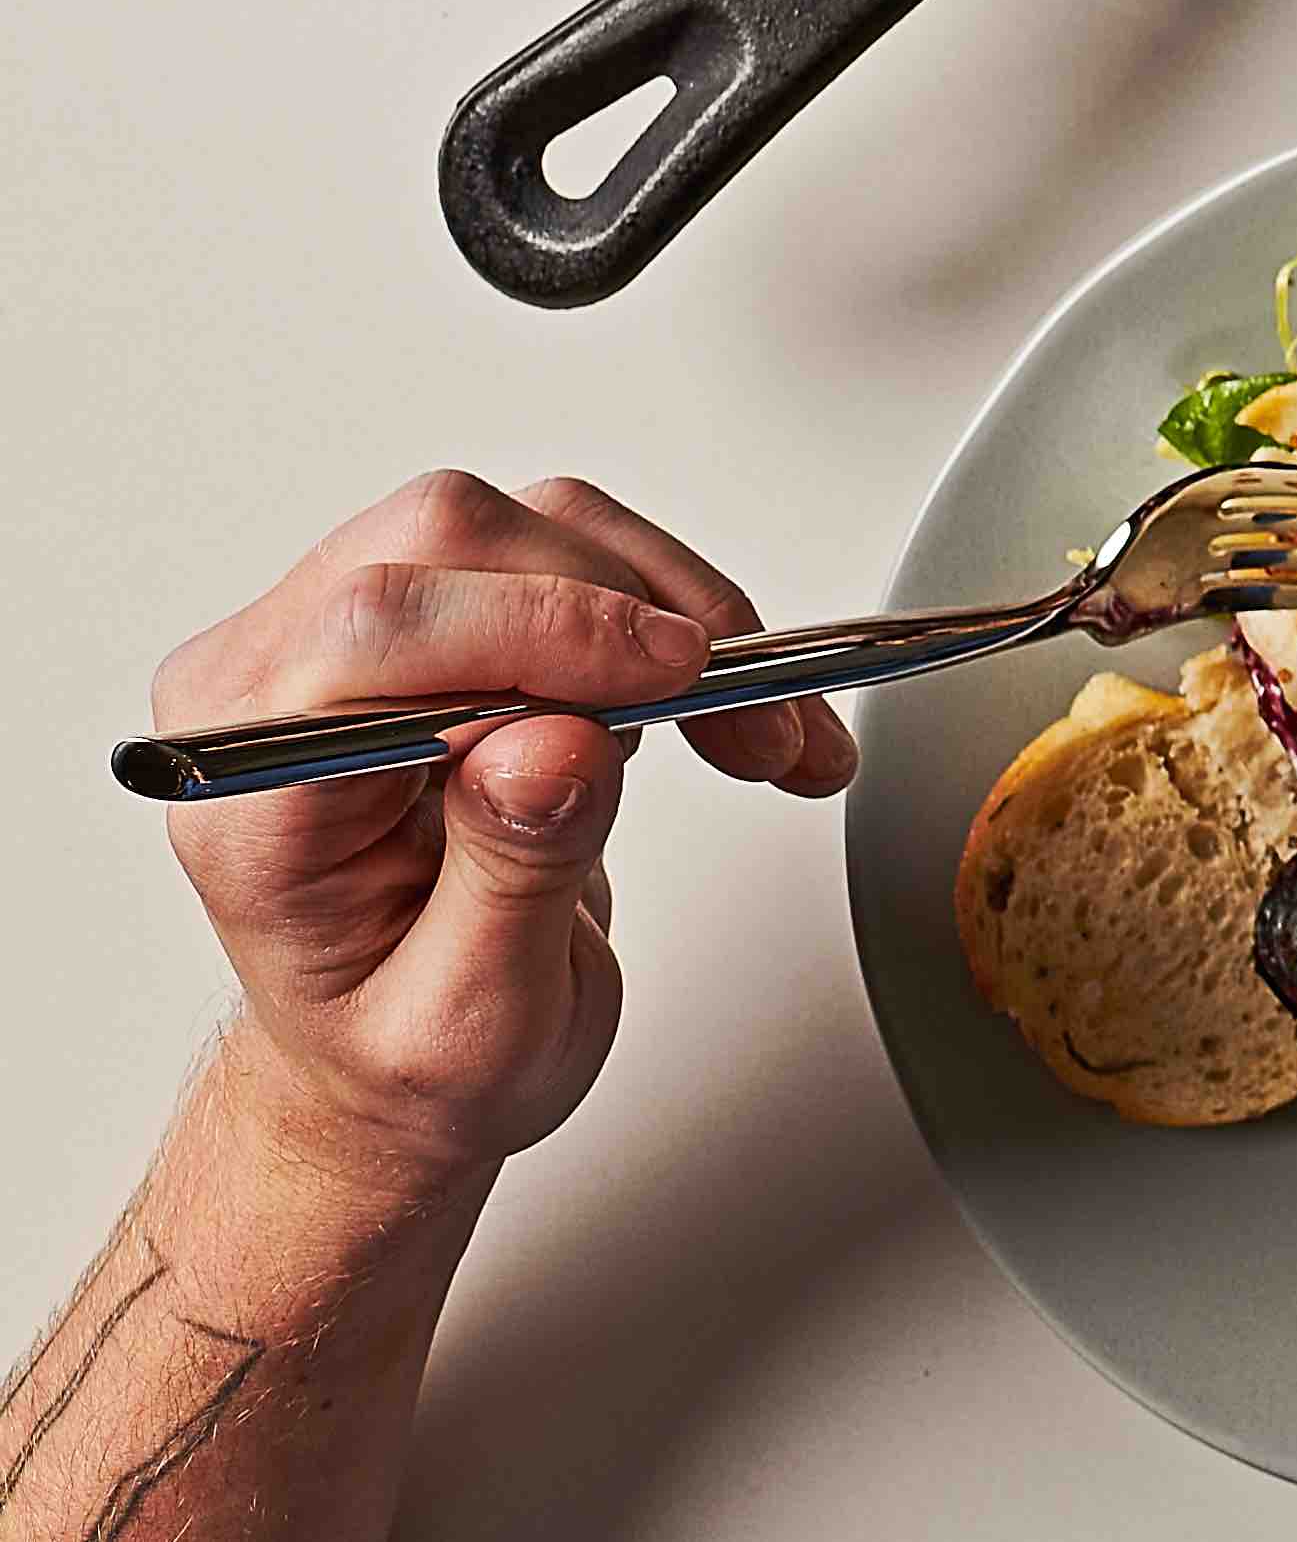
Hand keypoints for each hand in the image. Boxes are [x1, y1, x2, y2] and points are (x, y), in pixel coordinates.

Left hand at [147, 473, 854, 1209]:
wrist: (408, 1063)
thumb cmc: (412, 1058)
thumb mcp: (471, 1021)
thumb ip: (508, 880)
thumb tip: (554, 746)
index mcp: (248, 791)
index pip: (373, 630)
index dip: (540, 628)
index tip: (677, 678)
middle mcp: (276, 689)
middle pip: (455, 543)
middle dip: (629, 619)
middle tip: (743, 723)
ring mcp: (353, 639)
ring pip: (537, 524)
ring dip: (676, 613)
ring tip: (755, 731)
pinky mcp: (443, 614)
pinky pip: (574, 546)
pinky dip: (679, 612)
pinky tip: (723, 702)